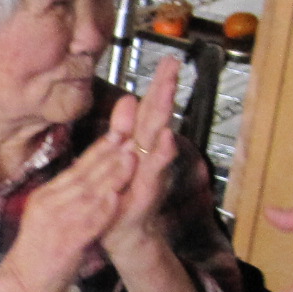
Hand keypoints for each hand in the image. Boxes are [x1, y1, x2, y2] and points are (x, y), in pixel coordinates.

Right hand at [0, 127, 135, 291]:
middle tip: (129, 135)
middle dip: (108, 155)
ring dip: (112, 175)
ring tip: (131, 158)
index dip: (97, 150)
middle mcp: (49, 203)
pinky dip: (104, 208)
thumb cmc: (36, 255)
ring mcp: (57, 221)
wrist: (20, 283)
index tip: (116, 134)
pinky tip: (116, 196)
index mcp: (45, 196)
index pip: (75, 169)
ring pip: (89, 193)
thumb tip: (85, 185)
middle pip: (83, 175)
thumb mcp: (44, 218)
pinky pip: (89, 221)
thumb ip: (63, 201)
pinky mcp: (66, 241)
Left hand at [100, 58, 180, 266]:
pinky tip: (166, 138)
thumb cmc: (123, 194)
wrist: (123, 231)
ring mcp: (150, 170)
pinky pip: (154, 169)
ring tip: (168, 91)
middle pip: (157, 115)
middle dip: (165, 89)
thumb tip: (128, 99)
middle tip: (173, 65)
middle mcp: (149, 153)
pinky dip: (161, 154)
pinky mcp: (147, 189)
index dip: (158, 84)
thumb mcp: (119, 155)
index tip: (168, 60)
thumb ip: (124, 129)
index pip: (150, 107)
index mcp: (139, 143)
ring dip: (164, 114)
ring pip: (157, 137)